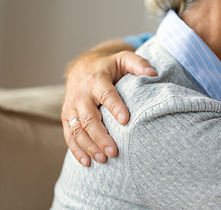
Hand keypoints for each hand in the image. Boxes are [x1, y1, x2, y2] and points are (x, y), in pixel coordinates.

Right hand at [62, 41, 156, 166]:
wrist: (81, 67)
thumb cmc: (108, 67)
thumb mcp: (123, 58)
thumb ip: (138, 64)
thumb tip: (154, 74)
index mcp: (97, 79)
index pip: (106, 93)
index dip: (115, 106)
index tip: (126, 120)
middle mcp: (81, 93)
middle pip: (89, 117)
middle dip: (100, 136)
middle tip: (113, 151)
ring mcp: (71, 106)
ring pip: (77, 129)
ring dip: (89, 145)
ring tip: (103, 159)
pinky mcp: (66, 116)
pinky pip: (68, 134)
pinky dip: (76, 149)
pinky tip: (87, 162)